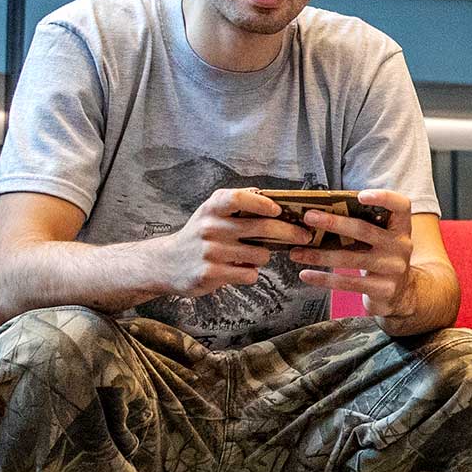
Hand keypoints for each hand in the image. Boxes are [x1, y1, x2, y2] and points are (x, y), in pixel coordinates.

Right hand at [160, 188, 311, 297]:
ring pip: (260, 254)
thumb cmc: (199, 235)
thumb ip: (237, 204)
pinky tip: (238, 270)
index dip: (262, 203)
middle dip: (289, 233)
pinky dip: (250, 273)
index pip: (238, 198)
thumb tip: (271, 197)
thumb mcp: (211, 213)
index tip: (279, 210)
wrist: (166, 263)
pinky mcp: (210, 274)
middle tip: (304, 236)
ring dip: (263, 256)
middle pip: (262, 228)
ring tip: (250, 255)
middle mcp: (210, 227)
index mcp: (212, 208)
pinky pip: (249, 274)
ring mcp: (210, 251)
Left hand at [290, 189, 416, 319]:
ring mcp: (393, 269)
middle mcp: (400, 246)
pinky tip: (305, 274)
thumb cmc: (382, 257)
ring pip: (351, 258)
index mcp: (401, 228)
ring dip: (319, 255)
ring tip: (296, 252)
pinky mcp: (382, 289)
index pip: (400, 205)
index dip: (383, 198)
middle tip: (309, 217)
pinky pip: (348, 283)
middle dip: (333, 223)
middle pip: (364, 230)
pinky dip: (323, 279)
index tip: (359, 196)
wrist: (402, 293)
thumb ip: (364, 224)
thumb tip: (321, 212)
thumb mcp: (382, 239)